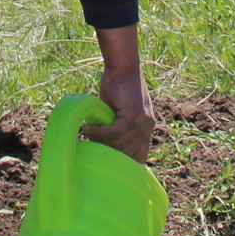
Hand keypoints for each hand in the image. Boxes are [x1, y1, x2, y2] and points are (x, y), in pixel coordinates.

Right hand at [86, 28, 155, 161]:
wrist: (123, 67)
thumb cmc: (118, 88)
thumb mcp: (119, 113)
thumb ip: (117, 130)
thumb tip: (102, 149)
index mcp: (147, 128)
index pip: (140, 155)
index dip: (127, 164)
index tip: (110, 168)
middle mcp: (148, 127)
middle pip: (127, 153)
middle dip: (108, 153)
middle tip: (91, 148)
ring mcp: (142, 121)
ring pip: (119, 143)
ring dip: (100, 141)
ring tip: (86, 134)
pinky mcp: (133, 115)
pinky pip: (113, 132)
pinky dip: (98, 132)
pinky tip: (87, 128)